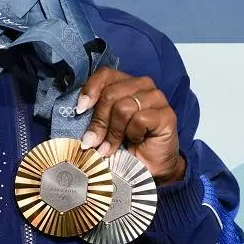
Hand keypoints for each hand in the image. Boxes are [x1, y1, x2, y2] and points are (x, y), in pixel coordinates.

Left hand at [78, 67, 185, 185]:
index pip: (105, 74)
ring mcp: (156, 98)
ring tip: (110, 147)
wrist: (149, 169)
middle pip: (110, 94)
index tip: (80, 110)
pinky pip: (139, 119)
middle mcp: (142, 85)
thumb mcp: (104, 126)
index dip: (90, 90)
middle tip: (93, 142)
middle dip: (99, 121)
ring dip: (113, 132)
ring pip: (123, 107)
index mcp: (125, 83)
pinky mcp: (166, 114)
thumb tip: (77, 111)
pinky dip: (132, 134)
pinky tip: (136, 141)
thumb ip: (94, 113)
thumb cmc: (125, 146)